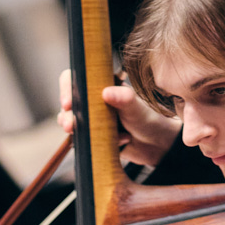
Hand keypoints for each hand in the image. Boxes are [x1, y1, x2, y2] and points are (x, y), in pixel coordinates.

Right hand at [58, 69, 181, 168]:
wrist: (157, 145)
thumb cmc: (148, 120)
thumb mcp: (137, 108)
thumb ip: (125, 98)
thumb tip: (107, 92)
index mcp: (101, 85)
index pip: (75, 79)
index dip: (67, 88)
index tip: (68, 103)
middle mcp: (93, 101)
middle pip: (69, 103)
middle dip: (66, 115)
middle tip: (70, 125)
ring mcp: (92, 119)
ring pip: (73, 122)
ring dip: (76, 129)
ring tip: (85, 135)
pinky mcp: (94, 136)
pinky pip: (84, 140)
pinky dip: (96, 143)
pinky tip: (120, 142)